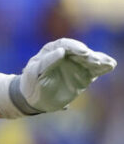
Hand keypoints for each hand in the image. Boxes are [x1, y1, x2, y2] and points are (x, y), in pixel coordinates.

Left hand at [0, 38, 116, 117]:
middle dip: (88, 55)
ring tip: (107, 63)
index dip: (74, 47)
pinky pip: (95, 70)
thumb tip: (61, 51)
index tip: (83, 52)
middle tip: (94, 61)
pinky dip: (103, 67)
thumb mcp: (36, 72)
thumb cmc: (32, 82)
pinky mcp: (84, 75)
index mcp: (52, 50)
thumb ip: (48, 61)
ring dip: (99, 60)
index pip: (65, 45)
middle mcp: (66, 55)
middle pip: (80, 51)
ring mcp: (76, 65)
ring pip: (90, 60)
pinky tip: (110, 65)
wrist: (35, 98)